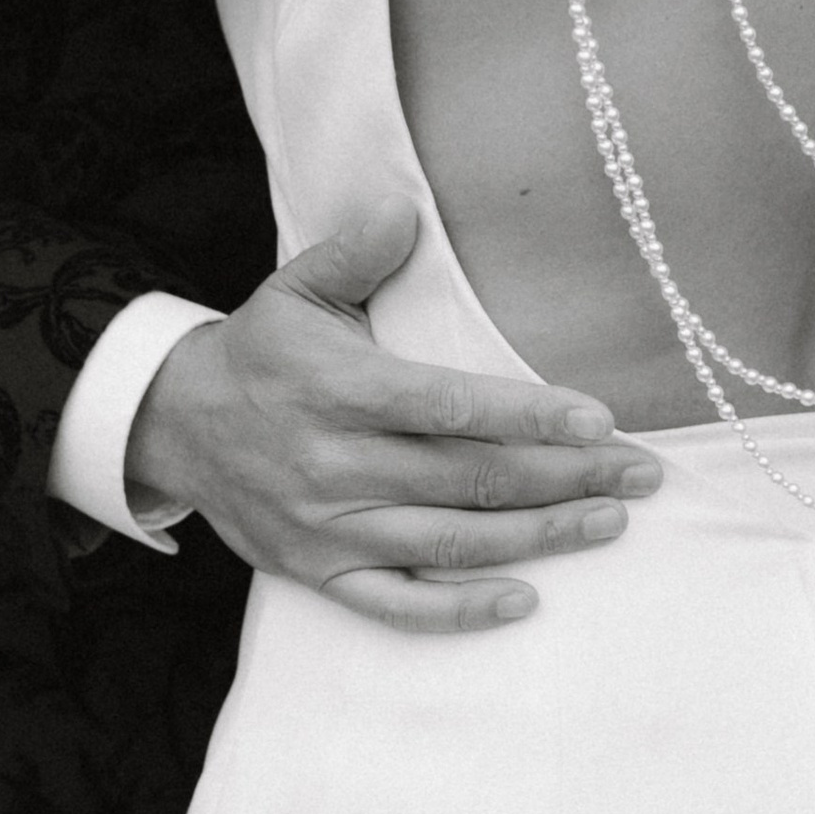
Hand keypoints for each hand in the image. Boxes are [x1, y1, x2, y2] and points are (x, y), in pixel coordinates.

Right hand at [128, 200, 659, 634]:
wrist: (173, 426)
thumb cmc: (258, 352)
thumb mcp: (297, 288)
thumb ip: (358, 250)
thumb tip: (405, 205)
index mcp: (338, 389)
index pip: (450, 407)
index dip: (530, 416)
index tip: (599, 420)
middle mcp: (336, 464)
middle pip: (469, 478)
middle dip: (565, 477)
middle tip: (641, 473)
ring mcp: (329, 527)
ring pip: (450, 542)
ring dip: (539, 536)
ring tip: (610, 521)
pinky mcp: (319, 573)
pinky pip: (398, 604)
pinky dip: (461, 608)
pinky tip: (525, 598)